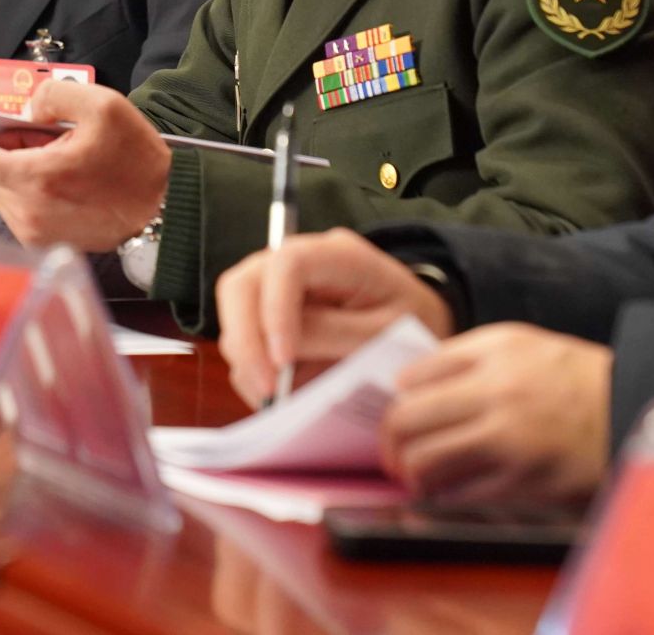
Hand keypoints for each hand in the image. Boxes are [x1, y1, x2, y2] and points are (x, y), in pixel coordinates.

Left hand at [0, 79, 170, 249]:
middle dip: (7, 144)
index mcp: (36, 178)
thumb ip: (55, 95)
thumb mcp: (104, 106)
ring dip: (19, 166)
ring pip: (2, 187)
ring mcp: (34, 232)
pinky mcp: (44, 243)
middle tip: (48, 133)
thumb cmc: (139, 161)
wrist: (168, 210)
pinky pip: (18, 205)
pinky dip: (30, 185)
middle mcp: (27, 212)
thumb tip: (26, 109)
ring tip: (66, 157)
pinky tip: (66, 179)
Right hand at [215, 228, 455, 408]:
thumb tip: (280, 355)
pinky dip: (253, 372)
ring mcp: (278, 287)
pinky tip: (282, 395)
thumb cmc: (412, 323)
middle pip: (242, 284)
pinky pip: (243, 342)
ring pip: (235, 316)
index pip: (287, 264)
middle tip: (266, 389)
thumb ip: (338, 336)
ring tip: (281, 399)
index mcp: (338, 254)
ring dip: (249, 361)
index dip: (275, 310)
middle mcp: (298, 261)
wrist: (418, 326)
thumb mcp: (390, 333)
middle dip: (245, 339)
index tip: (283, 361)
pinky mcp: (270, 317)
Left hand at [381, 325, 611, 504]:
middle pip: (406, 418)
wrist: (632, 408)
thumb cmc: (574, 378)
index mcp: (493, 351)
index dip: (395, 398)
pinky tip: (446, 491)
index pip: (413, 375)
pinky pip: (458, 494)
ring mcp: (507, 439)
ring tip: (416, 475)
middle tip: (393, 451)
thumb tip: (412, 384)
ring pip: (423, 460)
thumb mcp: (523, 343)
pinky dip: (443, 495)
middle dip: (390, 440)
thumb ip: (469, 356)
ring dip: (410, 472)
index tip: (400, 411)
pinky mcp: (520, 481)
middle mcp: (495, 391)